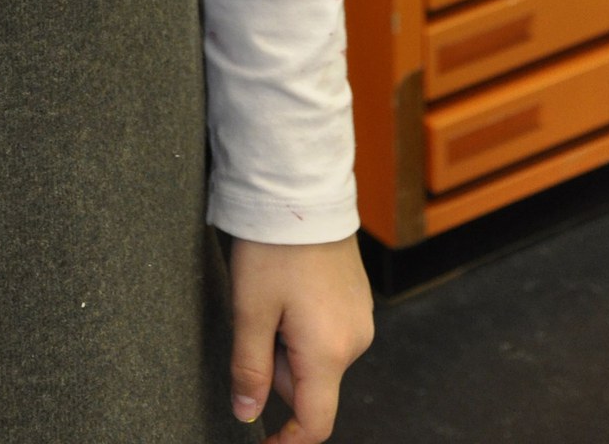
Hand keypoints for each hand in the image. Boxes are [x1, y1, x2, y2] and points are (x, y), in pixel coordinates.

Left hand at [228, 234, 372, 441]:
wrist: (302, 190)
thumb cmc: (274, 247)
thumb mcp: (250, 309)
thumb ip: (249, 368)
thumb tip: (246, 412)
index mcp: (329, 352)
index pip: (316, 422)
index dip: (287, 441)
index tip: (262, 441)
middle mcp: (355, 342)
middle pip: (311, 386)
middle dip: (278, 365)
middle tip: (257, 318)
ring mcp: (361, 319)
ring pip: (317, 357)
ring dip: (290, 341)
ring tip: (275, 295)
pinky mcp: (359, 300)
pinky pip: (328, 331)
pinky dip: (304, 322)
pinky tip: (291, 285)